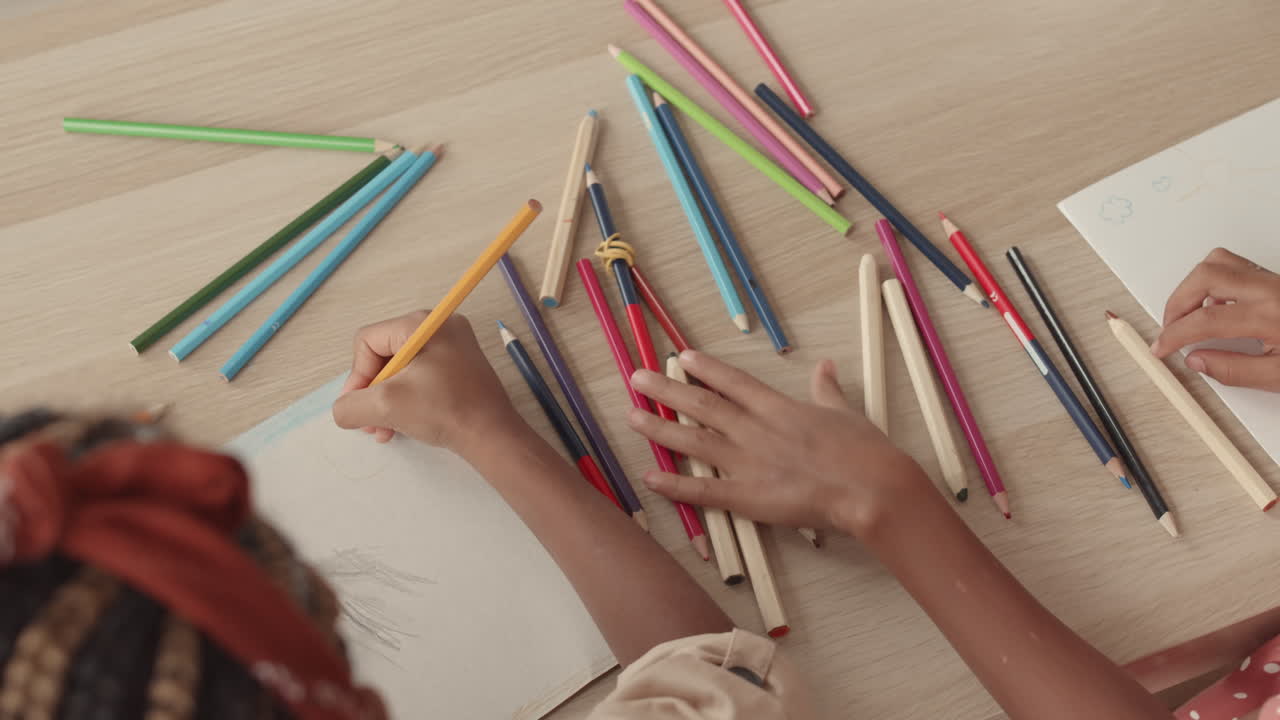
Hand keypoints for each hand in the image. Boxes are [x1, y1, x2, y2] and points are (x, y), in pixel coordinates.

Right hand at [331, 311, 523, 452]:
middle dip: (372, 393)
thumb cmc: (445, 410)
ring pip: (401, 371)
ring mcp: (453, 347)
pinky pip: (420, 378)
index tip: (358, 406)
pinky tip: (401, 426)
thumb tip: (341, 410)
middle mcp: (439, 327)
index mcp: (421, 323)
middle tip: (370, 423)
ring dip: (386, 402)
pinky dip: (407, 400)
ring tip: (384, 430)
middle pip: (384, 356)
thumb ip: (351, 405)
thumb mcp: (386, 406)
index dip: (357, 376)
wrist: (493, 435)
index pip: (368, 341)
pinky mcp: (460, 368)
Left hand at [626, 350, 927, 536]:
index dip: (705, 368)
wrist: (871, 487)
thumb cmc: (865, 451)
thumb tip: (824, 367)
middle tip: (637, 379)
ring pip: (694, 441)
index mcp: (778, 408)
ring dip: (660, 429)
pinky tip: (650, 477)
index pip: (733, 382)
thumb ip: (827, 390)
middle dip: (667, 390)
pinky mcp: (748, 497)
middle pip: (702, 405)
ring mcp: (748, 462)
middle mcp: (755, 430)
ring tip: (632, 417)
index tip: (682, 356)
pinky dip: (675, 485)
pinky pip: (703, 491)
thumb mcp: (846, 411)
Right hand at [1152, 248, 1279, 390]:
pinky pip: (1236, 266)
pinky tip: (1216, 305)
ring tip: (1189, 314)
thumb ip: (1235, 370)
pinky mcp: (1278, 278)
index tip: (1162, 347)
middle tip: (1170, 328)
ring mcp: (1275, 279)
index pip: (1203, 320)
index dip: (1174, 335)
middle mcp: (1271, 290)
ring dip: (1194, 286)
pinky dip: (1215, 281)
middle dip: (1177, 302)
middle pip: (1204, 277)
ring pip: (1219, 262)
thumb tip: (1198, 361)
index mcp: (1270, 315)